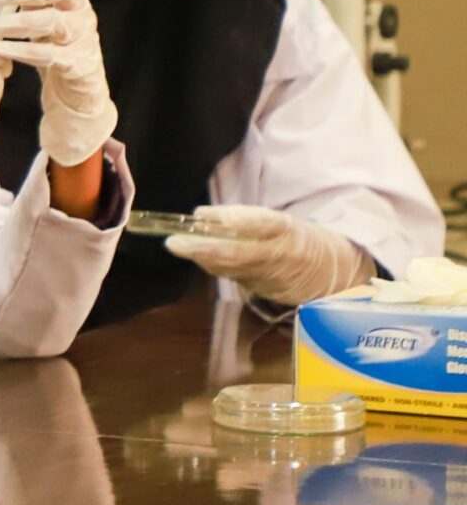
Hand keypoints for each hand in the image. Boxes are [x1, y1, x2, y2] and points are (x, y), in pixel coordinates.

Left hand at [0, 0, 115, 166]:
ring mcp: (84, 40)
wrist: (76, 99)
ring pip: (54, 23)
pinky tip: (0, 51)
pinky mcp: (79, 67)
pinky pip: (52, 56)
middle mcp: (82, 12)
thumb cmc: (52, 51)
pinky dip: (24, 52)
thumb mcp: (41, 18)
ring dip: (17, 24)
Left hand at [167, 205, 375, 304]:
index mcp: (290, 231)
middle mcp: (280, 255)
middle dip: (205, 247)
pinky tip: (195, 256)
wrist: (329, 274)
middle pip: (240, 252)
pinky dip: (212, 265)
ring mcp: (271, 276)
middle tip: (174, 240)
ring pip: (233, 268)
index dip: (237, 219)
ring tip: (177, 245)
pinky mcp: (263, 290)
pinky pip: (234, 276)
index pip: (265, 224)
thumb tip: (201, 217)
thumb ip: (247, 220)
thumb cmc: (297, 239)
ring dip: (203, 257)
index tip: (204, 214)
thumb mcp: (281, 223)